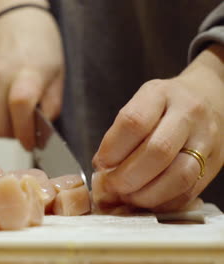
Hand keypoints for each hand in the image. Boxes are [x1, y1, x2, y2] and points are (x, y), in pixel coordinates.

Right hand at [0, 6, 63, 149]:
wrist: (14, 19)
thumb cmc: (41, 43)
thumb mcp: (58, 74)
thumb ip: (51, 105)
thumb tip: (41, 131)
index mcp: (26, 72)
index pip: (20, 109)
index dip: (25, 132)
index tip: (32, 143)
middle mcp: (1, 76)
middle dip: (13, 135)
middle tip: (25, 130)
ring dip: (6, 121)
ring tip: (18, 106)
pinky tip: (7, 93)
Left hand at [92, 44, 223, 211]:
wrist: (211, 98)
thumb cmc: (166, 105)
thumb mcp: (141, 104)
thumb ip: (120, 133)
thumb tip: (101, 169)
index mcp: (160, 94)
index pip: (133, 122)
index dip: (112, 149)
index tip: (100, 164)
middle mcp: (188, 114)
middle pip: (158, 151)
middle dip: (127, 177)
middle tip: (110, 186)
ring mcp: (206, 139)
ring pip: (179, 176)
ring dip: (146, 194)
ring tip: (126, 197)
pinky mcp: (215, 163)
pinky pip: (189, 191)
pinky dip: (163, 203)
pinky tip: (146, 201)